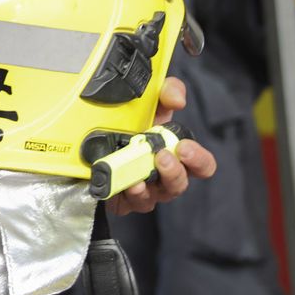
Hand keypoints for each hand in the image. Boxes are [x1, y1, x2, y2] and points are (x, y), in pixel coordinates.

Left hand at [107, 76, 218, 215]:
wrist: (92, 129)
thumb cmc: (132, 120)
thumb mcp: (151, 100)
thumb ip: (168, 91)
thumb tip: (177, 100)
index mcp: (175, 154)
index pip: (202, 166)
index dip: (199, 160)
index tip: (185, 147)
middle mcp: (162, 176)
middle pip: (179, 184)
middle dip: (174, 172)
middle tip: (162, 156)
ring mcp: (144, 190)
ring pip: (154, 197)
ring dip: (149, 186)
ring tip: (140, 176)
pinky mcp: (122, 199)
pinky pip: (128, 203)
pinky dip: (128, 194)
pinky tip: (125, 184)